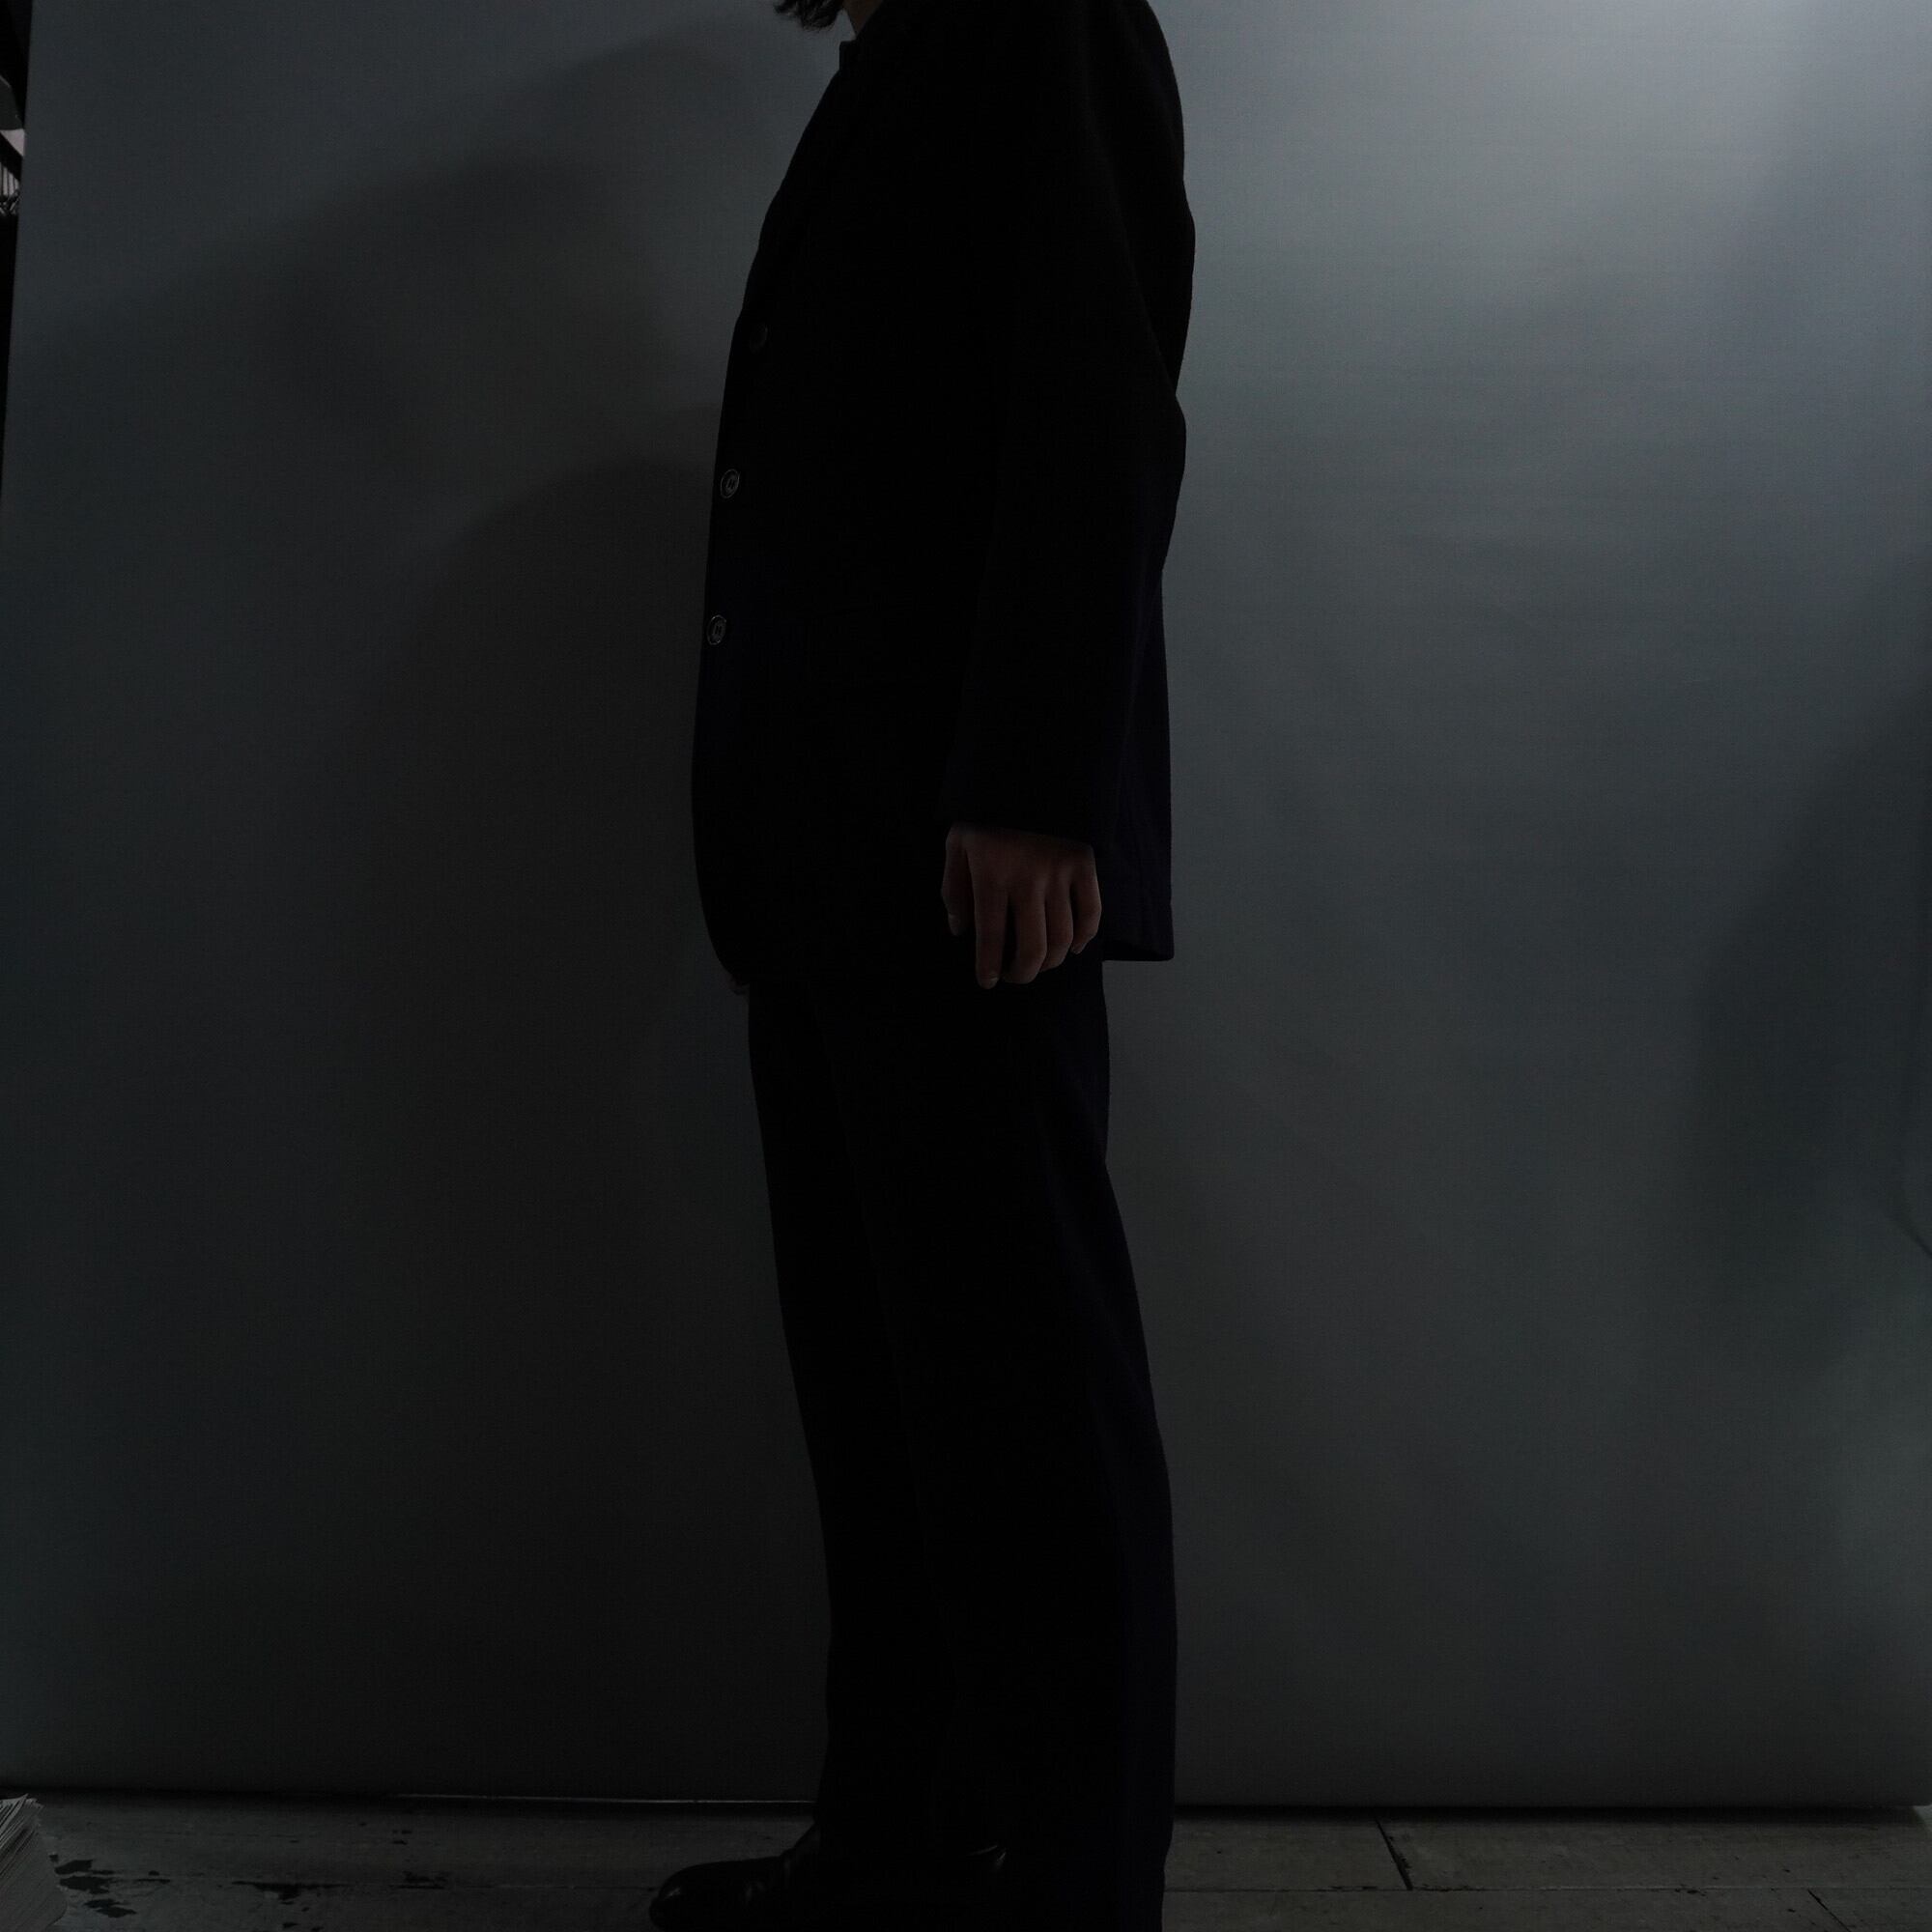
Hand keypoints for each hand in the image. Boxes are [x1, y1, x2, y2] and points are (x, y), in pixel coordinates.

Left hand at [940, 822, 1101, 988]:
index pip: (991, 939)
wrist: (1028, 772)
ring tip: (1039, 964)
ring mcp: (1060, 874)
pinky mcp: (1084, 865)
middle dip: (1023, 973)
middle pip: (1033, 947)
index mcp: (991, 877)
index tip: (987, 981)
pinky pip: (1091, 912)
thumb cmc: (986, 813)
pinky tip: (1072, 947)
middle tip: (1015, 976)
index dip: (988, 968)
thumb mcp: (957, 844)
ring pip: (1062, 937)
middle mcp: (1027, 881)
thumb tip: (960, 930)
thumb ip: (953, 889)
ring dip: (1050, 960)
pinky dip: (1084, 937)